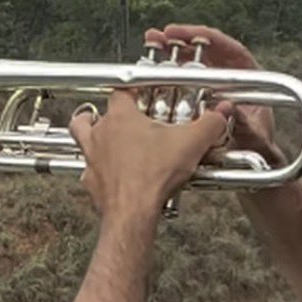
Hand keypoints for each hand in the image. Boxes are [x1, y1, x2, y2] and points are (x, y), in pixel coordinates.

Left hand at [69, 89, 228, 218]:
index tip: (142, 91)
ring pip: (80, 138)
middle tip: (119, 117)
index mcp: (121, 117)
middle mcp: (100, 134)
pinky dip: (97, 170)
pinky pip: (88, 171)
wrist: (132, 212)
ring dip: (88, 134)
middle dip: (103, 112)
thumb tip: (222, 113)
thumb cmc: (153, 176)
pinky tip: (111, 174)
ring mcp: (92, 158)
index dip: (133, 89)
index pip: (121, 91)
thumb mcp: (191, 144)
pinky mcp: (91, 182)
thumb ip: (210, 124)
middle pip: (91, 113)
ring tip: (102, 137)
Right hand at [144, 25, 281, 167]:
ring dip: (173, 53)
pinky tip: (154, 69)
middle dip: (183, 41)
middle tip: (162, 35)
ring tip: (153, 44)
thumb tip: (230, 109)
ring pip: (193, 64)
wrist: (253, 162)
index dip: (209, 39)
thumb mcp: (253, 136)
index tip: (190, 35)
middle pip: (206, 52)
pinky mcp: (200, 100)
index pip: (230, 50)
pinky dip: (170, 75)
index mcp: (249, 78)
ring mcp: (214, 88)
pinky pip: (185, 82)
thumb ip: (244, 123)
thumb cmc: (258, 147)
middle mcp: (230, 79)